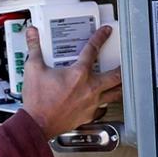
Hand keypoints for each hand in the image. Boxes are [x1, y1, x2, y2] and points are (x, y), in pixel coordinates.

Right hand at [21, 25, 121, 139]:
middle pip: (115, 76)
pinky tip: (104, 102)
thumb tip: (33, 34)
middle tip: (125, 61)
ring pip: (115, 94)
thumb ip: (34, 48)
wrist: (36, 124)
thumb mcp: (33, 69)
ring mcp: (91, 103)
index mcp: (78, 74)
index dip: (101, 38)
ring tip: (122, 82)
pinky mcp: (89, 116)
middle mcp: (89, 88)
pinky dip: (105, 104)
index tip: (106, 32)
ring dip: (119, 87)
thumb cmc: (37, 101)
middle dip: (122, 67)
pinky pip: (103, 109)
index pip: (93, 50)